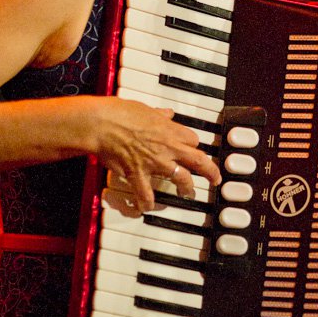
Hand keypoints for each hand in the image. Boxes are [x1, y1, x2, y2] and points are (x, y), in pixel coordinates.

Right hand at [94, 96, 220, 211]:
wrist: (102, 124)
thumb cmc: (120, 112)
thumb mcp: (145, 108)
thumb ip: (159, 114)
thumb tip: (166, 113)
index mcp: (170, 130)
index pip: (193, 140)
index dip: (194, 145)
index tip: (193, 149)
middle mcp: (167, 147)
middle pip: (199, 161)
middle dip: (210, 171)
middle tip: (215, 178)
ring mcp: (155, 162)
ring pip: (181, 179)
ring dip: (186, 188)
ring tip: (187, 193)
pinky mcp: (138, 174)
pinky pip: (147, 194)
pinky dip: (147, 203)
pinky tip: (146, 208)